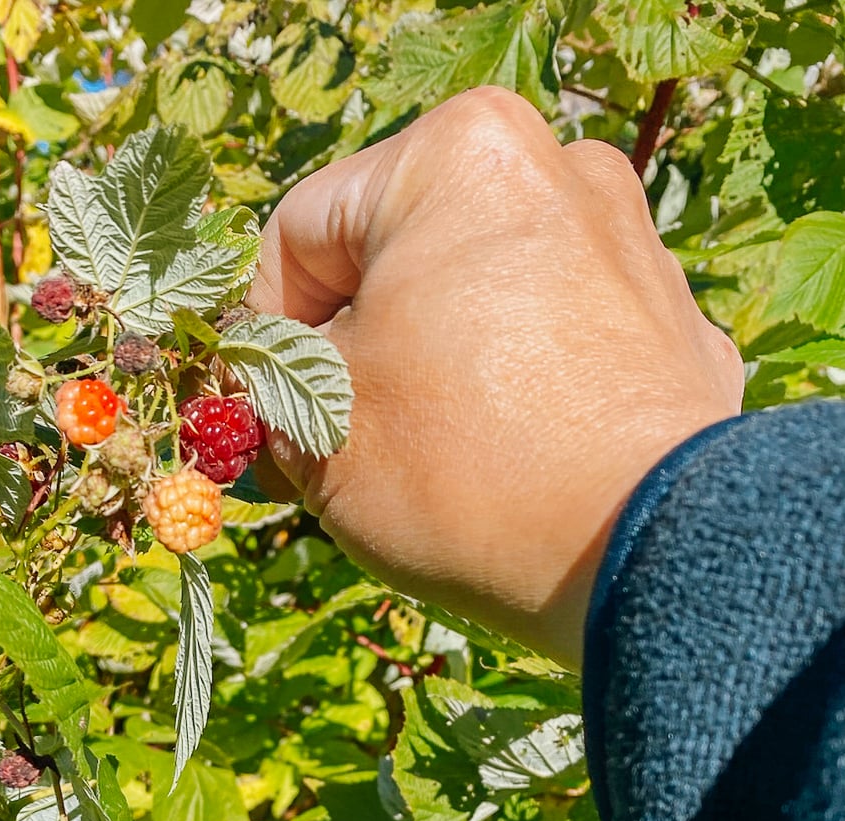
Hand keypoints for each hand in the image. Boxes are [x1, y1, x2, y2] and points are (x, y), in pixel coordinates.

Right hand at [248, 87, 744, 666]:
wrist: (640, 559)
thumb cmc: (461, 472)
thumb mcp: (315, 430)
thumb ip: (266, 388)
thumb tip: (256, 394)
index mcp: (459, 156)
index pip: (299, 234)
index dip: (255, 336)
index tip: (251, 419)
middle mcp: (560, 171)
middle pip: (396, 265)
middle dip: (349, 357)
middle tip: (318, 453)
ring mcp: (631, 250)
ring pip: (477, 308)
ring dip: (427, 378)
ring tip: (410, 474)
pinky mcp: (673, 333)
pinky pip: (553, 356)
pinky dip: (513, 403)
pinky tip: (496, 476)